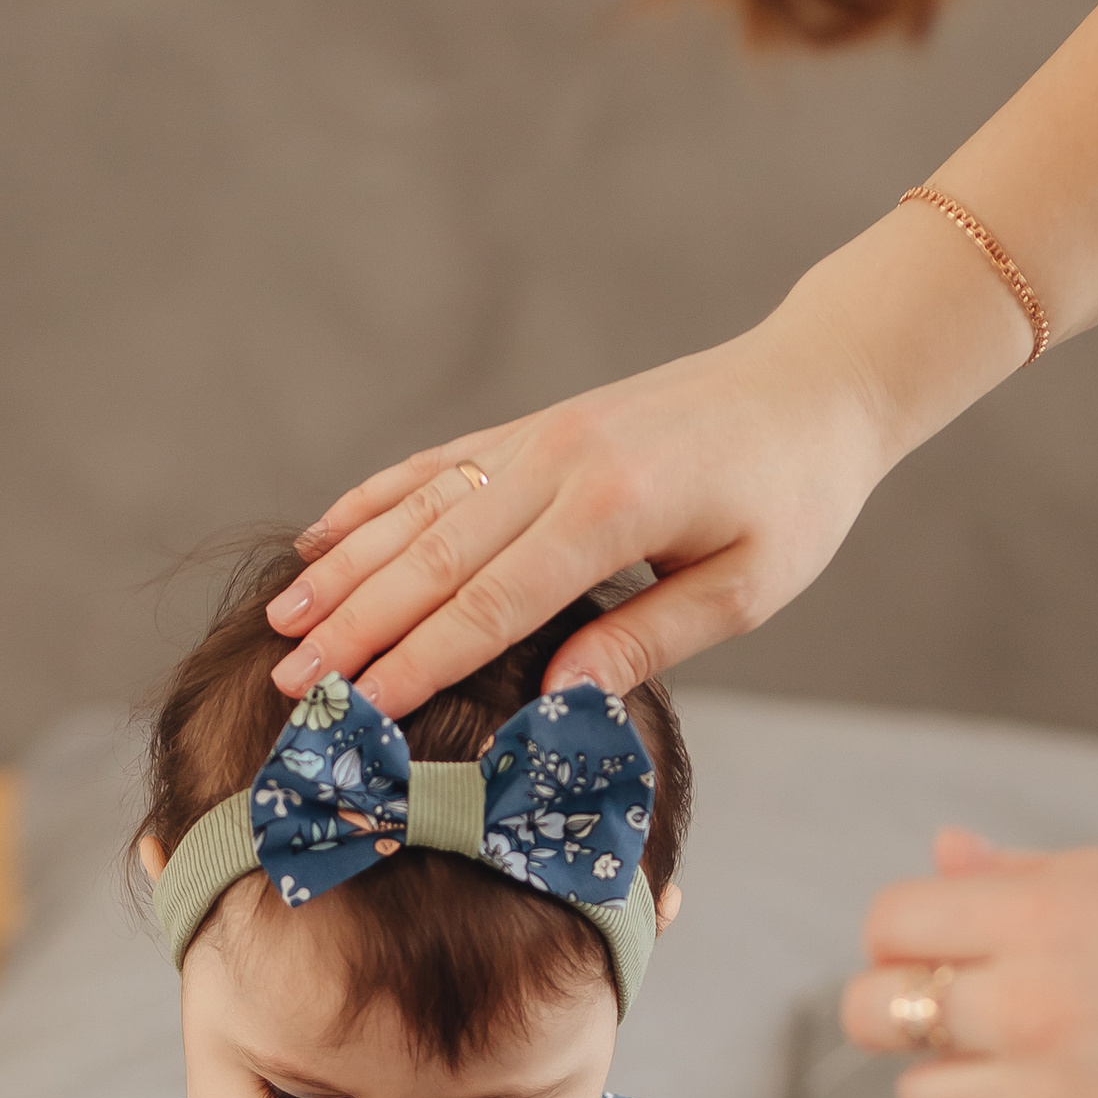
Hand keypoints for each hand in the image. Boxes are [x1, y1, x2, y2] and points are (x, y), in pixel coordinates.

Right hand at [265, 266, 930, 717]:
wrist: (815, 383)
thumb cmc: (795, 497)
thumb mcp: (746, 587)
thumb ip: (647, 639)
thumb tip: (555, 702)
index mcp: (613, 508)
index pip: (491, 603)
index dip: (417, 664)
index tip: (358, 713)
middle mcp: (560, 461)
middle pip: (433, 558)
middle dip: (355, 627)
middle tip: (290, 685)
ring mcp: (541, 436)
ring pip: (419, 508)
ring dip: (345, 566)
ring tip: (282, 619)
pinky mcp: (537, 426)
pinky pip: (437, 466)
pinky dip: (374, 501)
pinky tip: (324, 536)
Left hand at [843, 828, 1097, 1097]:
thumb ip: (1035, 871)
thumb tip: (944, 852)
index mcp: (1043, 909)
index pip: (890, 922)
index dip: (906, 941)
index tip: (947, 958)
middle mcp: (1031, 997)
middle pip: (874, 1015)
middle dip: (904, 1016)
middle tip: (967, 1025)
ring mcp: (1054, 1091)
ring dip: (967, 1092)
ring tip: (1039, 1082)